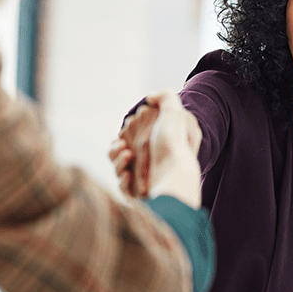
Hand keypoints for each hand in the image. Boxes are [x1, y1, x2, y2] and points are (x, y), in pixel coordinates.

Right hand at [109, 90, 201, 206]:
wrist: (175, 176)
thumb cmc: (174, 145)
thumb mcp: (175, 113)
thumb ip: (165, 97)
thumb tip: (150, 97)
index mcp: (155, 144)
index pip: (133, 135)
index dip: (127, 129)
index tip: (129, 125)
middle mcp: (149, 162)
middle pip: (120, 150)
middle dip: (116, 146)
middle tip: (123, 145)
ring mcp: (143, 179)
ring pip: (118, 168)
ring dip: (116, 160)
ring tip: (127, 155)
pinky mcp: (138, 194)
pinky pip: (123, 187)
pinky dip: (122, 180)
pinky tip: (129, 175)